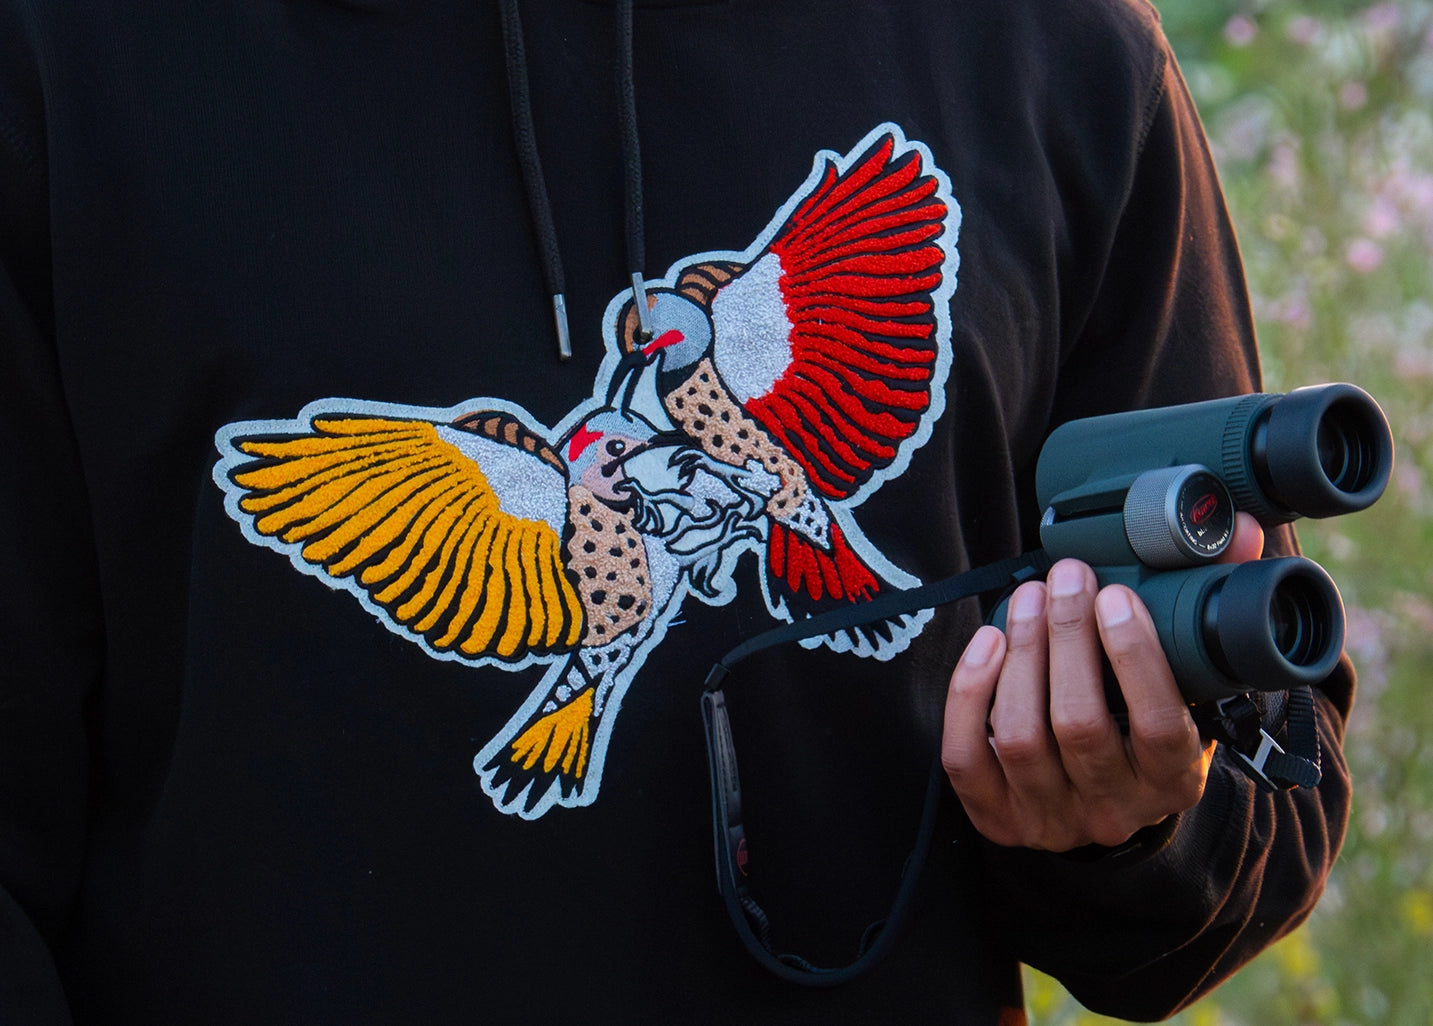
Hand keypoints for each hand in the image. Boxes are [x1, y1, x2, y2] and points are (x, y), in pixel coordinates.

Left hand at [941, 513, 1265, 850]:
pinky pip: (968, 757)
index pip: (1160, 727)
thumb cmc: (1148, 723)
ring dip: (1021, 654)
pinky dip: (971, 694)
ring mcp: (1051, 818)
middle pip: (1079, 724)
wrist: (1106, 797)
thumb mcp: (1192, 683)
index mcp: (1176, 781)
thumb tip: (1240, 530)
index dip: (1134, 657)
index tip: (1116, 595)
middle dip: (1066, 639)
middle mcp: (1115, 809)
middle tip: (1064, 577)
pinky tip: (987, 642)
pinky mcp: (998, 817)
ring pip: (1021, 735)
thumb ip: (1216, 607)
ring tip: (1028, 597)